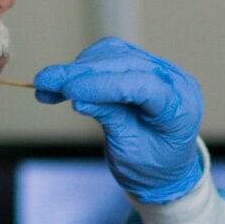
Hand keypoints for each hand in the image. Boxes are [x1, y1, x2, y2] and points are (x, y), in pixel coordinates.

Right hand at [35, 37, 203, 203]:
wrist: (164, 168)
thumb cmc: (152, 166)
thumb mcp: (130, 150)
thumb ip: (110, 119)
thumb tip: (79, 98)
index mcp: (180, 107)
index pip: (141, 85)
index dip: (102, 85)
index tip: (68, 91)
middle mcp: (174, 81)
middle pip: (124, 64)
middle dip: (81, 73)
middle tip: (44, 82)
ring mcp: (159, 69)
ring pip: (114, 55)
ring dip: (78, 68)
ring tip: (48, 86)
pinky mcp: (142, 65)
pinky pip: (111, 56)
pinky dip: (84, 67)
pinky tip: (64, 83)